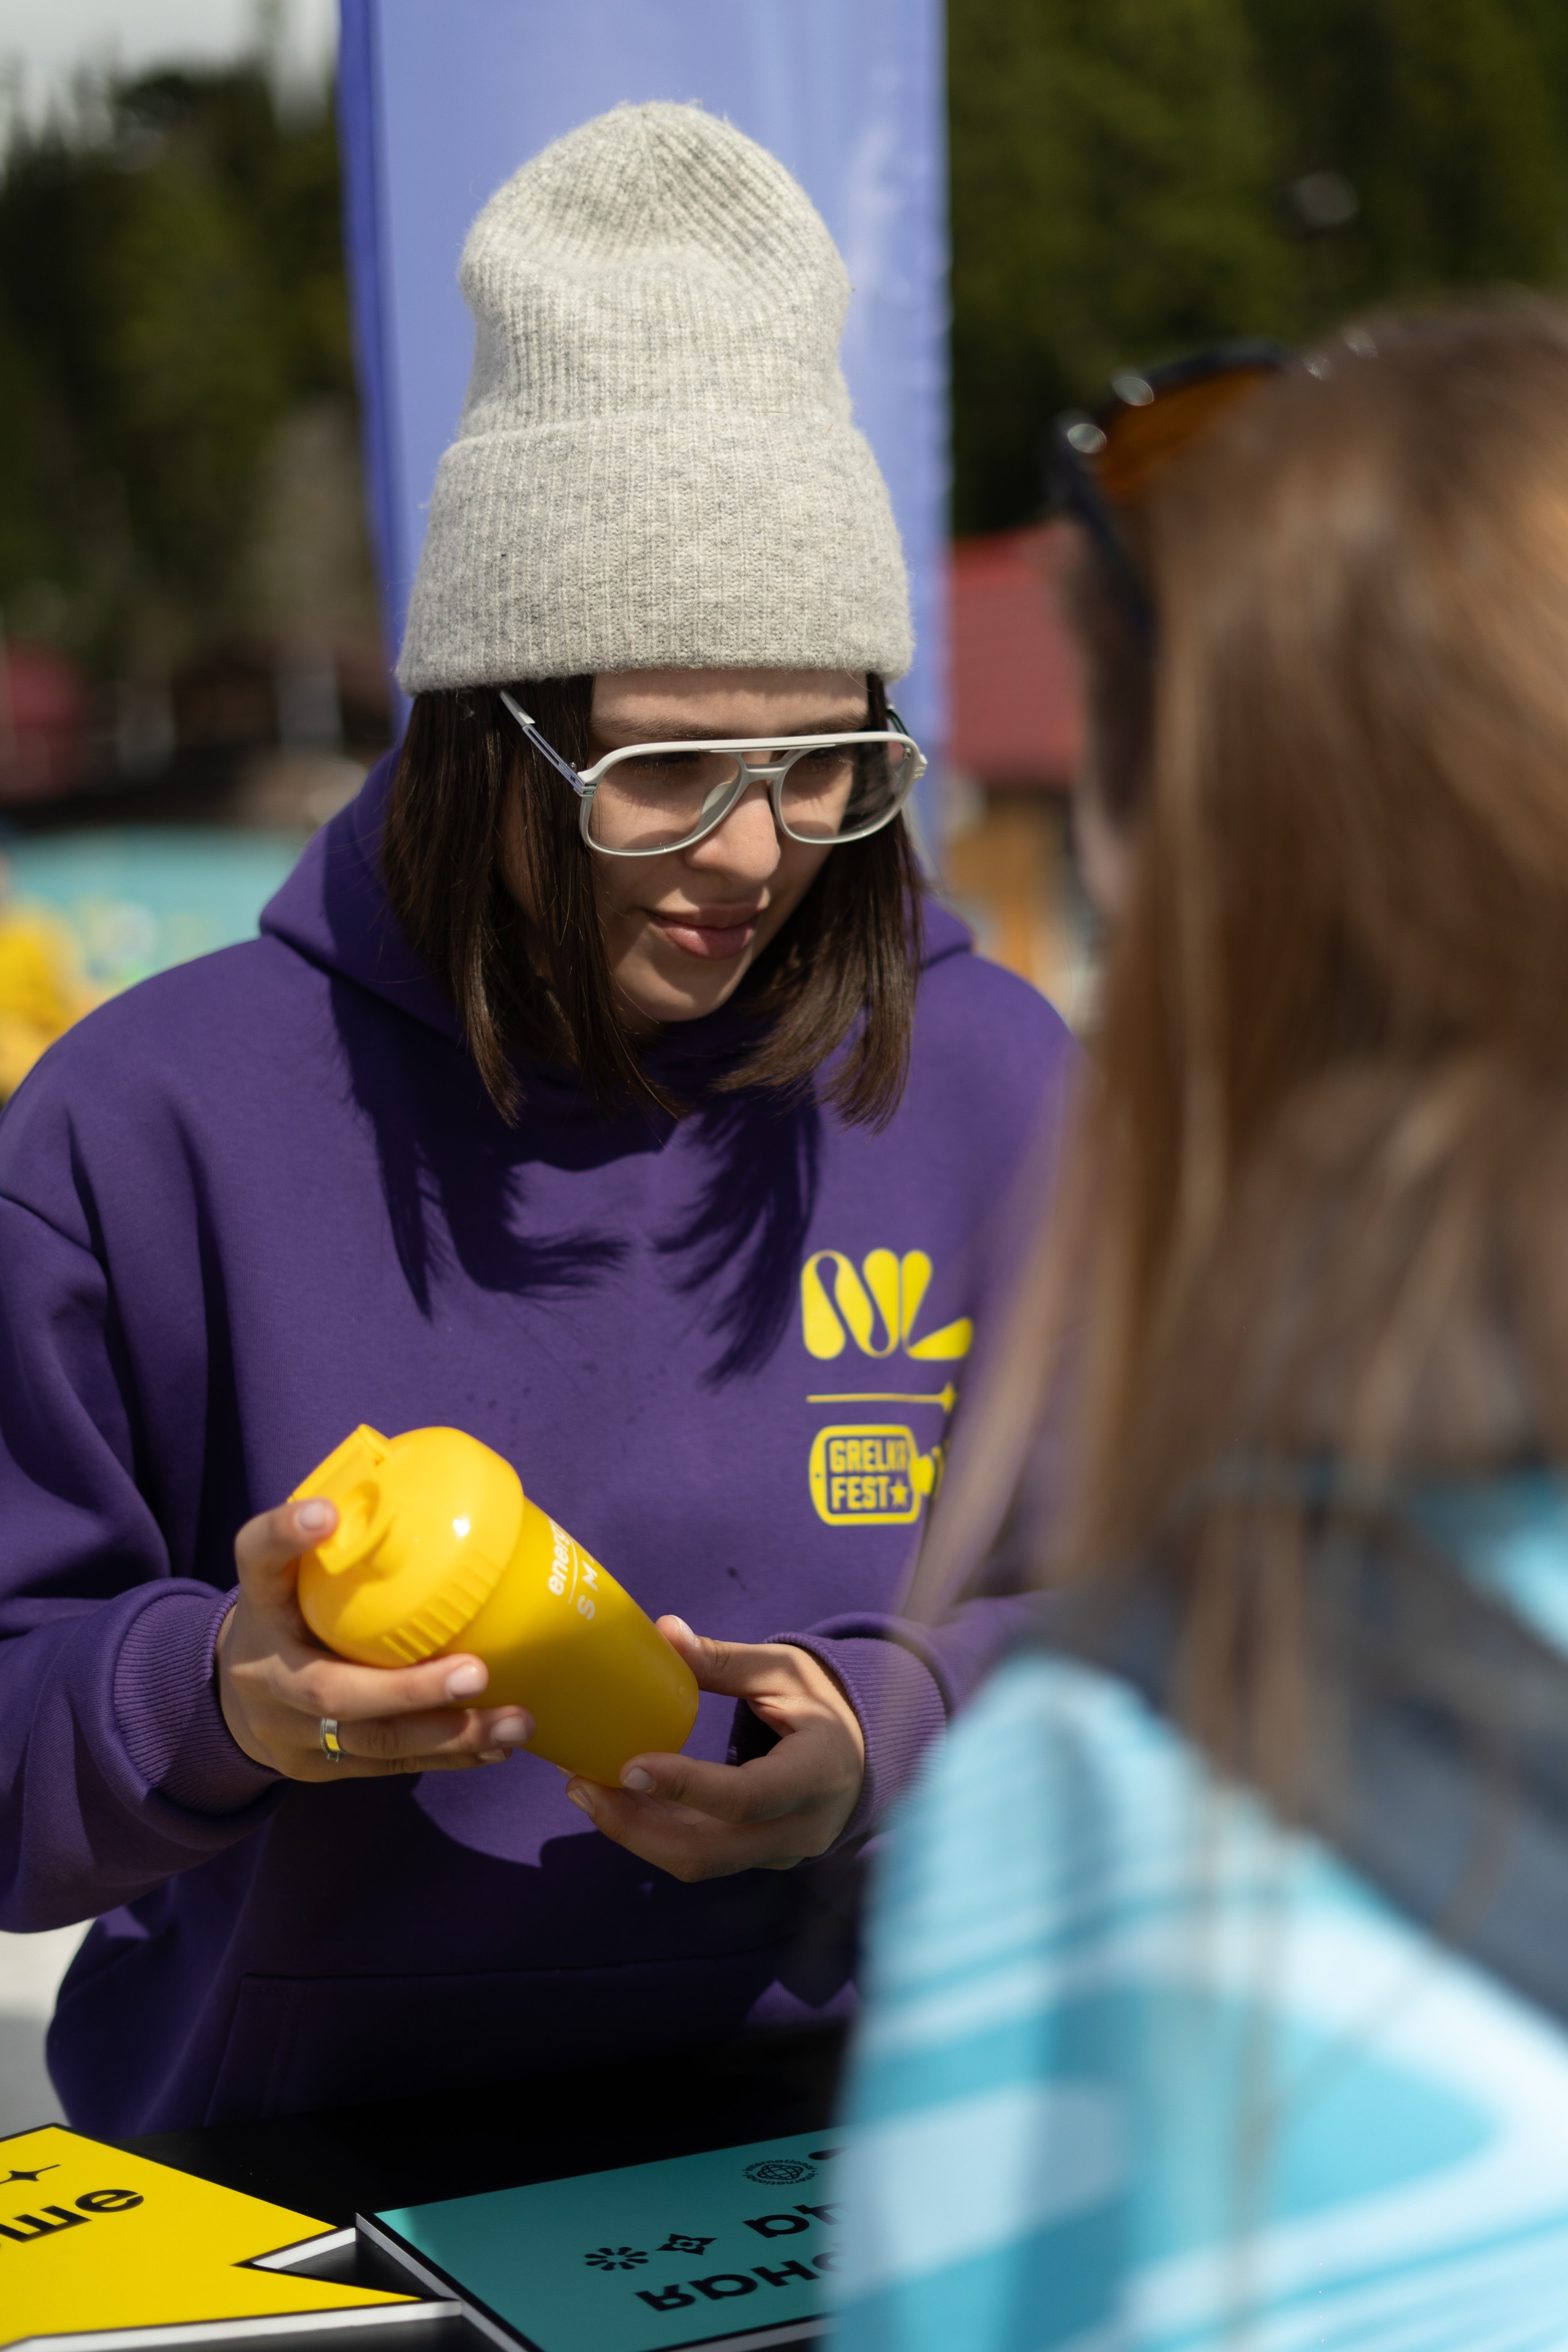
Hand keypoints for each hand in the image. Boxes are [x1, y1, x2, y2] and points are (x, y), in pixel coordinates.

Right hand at [215, 1496, 534, 1780]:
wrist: (228, 1691)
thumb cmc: (294, 1611)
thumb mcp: (299, 1574)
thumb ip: (349, 1543)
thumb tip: (446, 1493)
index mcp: (260, 1604)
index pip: (256, 1561)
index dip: (285, 1537)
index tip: (324, 1513)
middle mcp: (265, 1670)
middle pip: (329, 1690)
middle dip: (408, 1689)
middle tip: (476, 1672)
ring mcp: (288, 1729)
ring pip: (369, 1742)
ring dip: (449, 1735)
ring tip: (515, 1723)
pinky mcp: (314, 1765)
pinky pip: (386, 1765)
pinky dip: (447, 1754)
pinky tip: (497, 1746)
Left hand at [563, 1619, 865, 1880]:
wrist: (861, 1756)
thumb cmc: (821, 1704)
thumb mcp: (784, 1671)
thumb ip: (725, 1659)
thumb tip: (663, 1631)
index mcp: (816, 1773)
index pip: (747, 1796)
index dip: (685, 1787)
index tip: (628, 1768)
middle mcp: (801, 1828)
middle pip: (709, 1849)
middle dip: (637, 1826)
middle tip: (582, 1786)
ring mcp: (780, 1853)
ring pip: (698, 1862)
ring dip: (636, 1835)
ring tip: (586, 1793)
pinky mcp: (759, 1860)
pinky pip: (702, 1857)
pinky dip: (654, 1835)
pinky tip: (618, 1803)